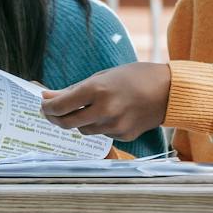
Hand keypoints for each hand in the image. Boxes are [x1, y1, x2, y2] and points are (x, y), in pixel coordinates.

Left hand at [39, 62, 171, 141]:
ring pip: (83, 130)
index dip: (47, 108)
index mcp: (96, 90)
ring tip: (86, 108)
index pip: (61, 106)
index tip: (44, 105)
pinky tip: (108, 114)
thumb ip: (74, 89)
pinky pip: (101, 134)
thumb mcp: (102, 76)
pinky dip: (98, 125)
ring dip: (79, 121)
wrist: (168, 91)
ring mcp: (114, 126)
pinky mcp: (123, 136)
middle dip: (55, 119)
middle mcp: (104, 111)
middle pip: (67, 123)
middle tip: (52, 113)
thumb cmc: (134, 77)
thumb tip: (48, 97)